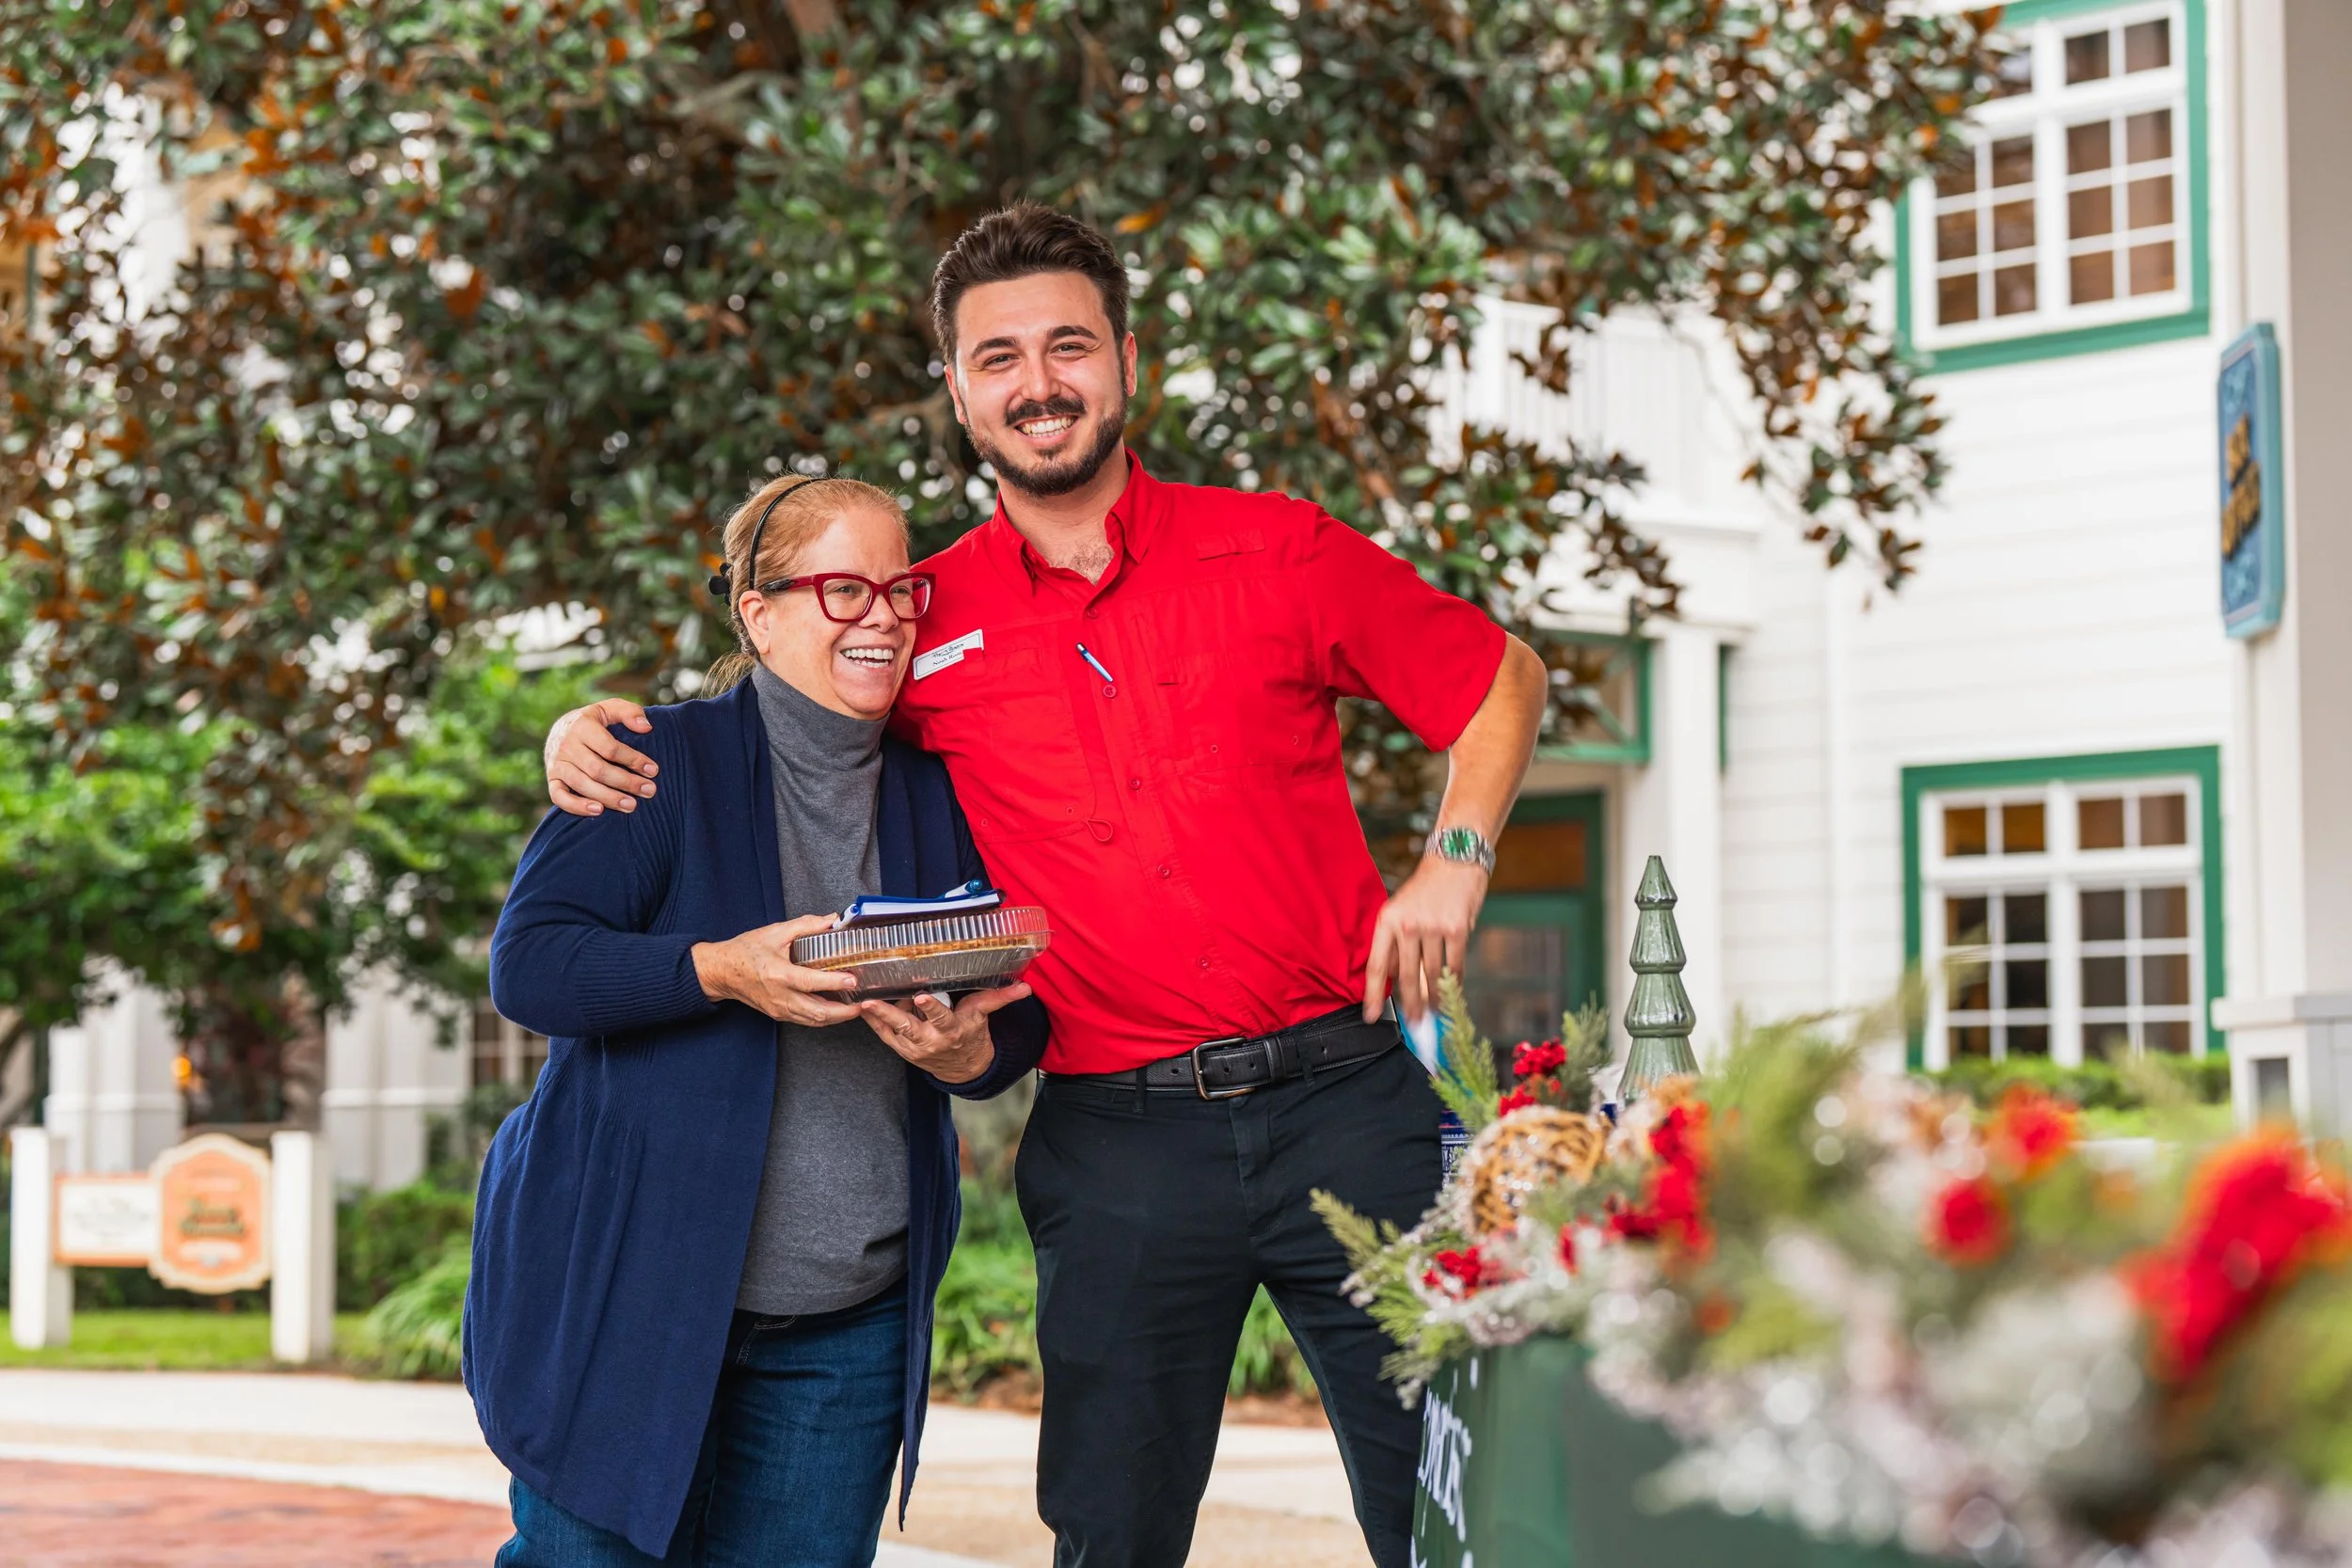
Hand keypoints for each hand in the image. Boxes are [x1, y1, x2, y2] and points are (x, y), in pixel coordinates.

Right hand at [548, 699, 658, 815]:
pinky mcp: (552, 779)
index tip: (653, 770)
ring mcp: (557, 763)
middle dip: (626, 782)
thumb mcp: (610, 708)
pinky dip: (577, 806)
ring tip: (631, 805)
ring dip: (608, 797)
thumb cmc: (594, 721)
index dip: (633, 760)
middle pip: (598, 769)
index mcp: (582, 726)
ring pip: (582, 784)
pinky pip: (559, 796)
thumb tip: (646, 727)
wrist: (562, 729)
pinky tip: (599, 811)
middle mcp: (567, 745)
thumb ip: (629, 712)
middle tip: (649, 791)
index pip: (609, 748)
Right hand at [692, 916, 859, 1025]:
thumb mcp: (775, 932)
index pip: (811, 982)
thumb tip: (832, 920)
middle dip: (844, 1012)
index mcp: (778, 974)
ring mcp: (779, 1009)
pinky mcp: (779, 1014)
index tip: (853, 979)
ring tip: (856, 1008)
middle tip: (863, 1003)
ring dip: (837, 1017)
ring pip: (814, 1021)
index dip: (834, 982)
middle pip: (817, 1012)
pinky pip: (806, 1020)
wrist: (721, 972)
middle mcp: (780, 996)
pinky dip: (824, 1017)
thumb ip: (805, 925)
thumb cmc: (745, 951)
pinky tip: (837, 1009)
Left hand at [858, 984, 1029, 1085]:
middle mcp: (931, 1040)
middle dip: (890, 1014)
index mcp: (953, 1030)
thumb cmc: (972, 1034)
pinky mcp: (903, 1049)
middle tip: (872, 1002)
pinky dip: (873, 1021)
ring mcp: (914, 1047)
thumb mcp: (984, 1015)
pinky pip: (885, 1035)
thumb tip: (1026, 987)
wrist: (964, 1068)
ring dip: (875, 1016)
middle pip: (907, 1027)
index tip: (921, 997)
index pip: (942, 1018)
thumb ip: (1000, 998)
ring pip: (892, 1031)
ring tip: (860, 1000)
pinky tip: (861, 1006)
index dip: (932, 1009)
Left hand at [1363, 857, 1487, 1023]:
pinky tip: (1453, 992)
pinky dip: (1454, 982)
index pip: (1377, 966)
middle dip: (1410, 1005)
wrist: (1455, 861)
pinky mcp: (1457, 930)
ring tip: (1435, 1012)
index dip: (1372, 995)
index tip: (1370, 1016)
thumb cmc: (1426, 889)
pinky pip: (1455, 966)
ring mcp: (1433, 928)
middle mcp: (1407, 925)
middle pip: (1406, 977)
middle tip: (1413, 1024)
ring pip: (1432, 975)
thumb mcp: (1399, 909)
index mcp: (1387, 921)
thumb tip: (1391, 978)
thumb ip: (1394, 942)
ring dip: (1435, 998)